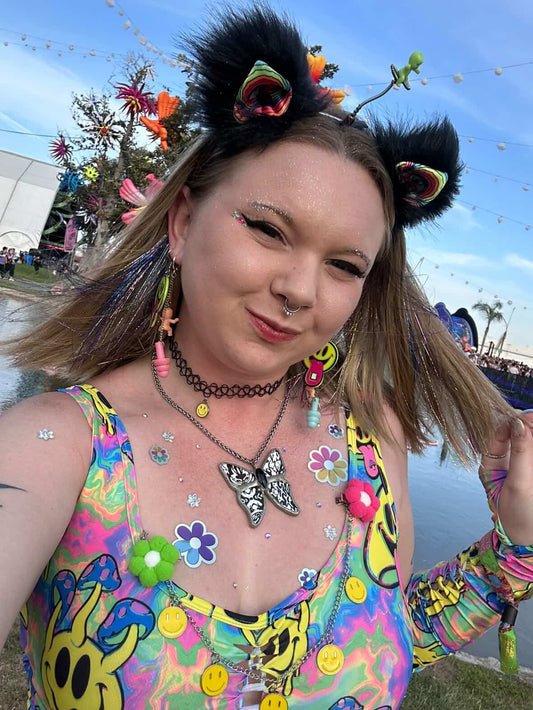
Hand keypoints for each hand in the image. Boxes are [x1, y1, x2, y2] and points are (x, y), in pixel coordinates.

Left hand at [479, 410, 532, 545]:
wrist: (531, 541)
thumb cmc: (518, 516)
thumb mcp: (518, 484)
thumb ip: (521, 454)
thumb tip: (519, 422)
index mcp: (491, 464)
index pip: (499, 434)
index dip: (513, 422)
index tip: (530, 416)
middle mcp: (506, 461)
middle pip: (518, 435)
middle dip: (529, 427)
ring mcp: (522, 466)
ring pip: (528, 443)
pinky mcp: (530, 472)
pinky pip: (532, 454)